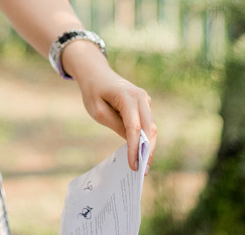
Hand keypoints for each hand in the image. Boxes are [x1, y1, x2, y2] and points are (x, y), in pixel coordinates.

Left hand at [63, 41, 156, 170]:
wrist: (96, 73)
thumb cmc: (94, 91)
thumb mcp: (98, 111)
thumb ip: (116, 125)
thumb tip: (133, 142)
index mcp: (127, 96)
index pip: (134, 127)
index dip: (135, 148)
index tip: (133, 166)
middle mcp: (141, 97)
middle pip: (150, 128)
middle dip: (148, 151)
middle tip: (143, 171)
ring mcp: (145, 99)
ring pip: (151, 127)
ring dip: (148, 146)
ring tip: (142, 166)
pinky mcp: (145, 104)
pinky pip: (147, 124)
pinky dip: (145, 138)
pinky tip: (140, 152)